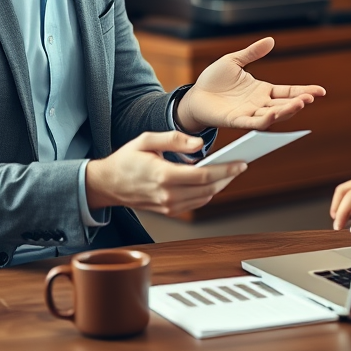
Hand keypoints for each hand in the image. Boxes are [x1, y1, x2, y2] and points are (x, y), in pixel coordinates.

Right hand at [85, 131, 245, 215]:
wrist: (108, 184)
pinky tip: (214, 181)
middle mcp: (167, 195)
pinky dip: (208, 193)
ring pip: (205, 199)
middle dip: (228, 177)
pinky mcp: (168, 211)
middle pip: (209, 189)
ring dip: (220, 186)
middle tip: (242, 165)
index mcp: (163, 176)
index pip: (204, 176)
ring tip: (231, 171)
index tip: (242, 163)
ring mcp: (168, 206)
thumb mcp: (146, 139)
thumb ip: (174, 139)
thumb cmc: (127, 159)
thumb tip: (199, 145)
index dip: (226, 170)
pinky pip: (196, 204)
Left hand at [176, 37, 325, 132]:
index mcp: (262, 90)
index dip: (304, 91)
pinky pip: (253, 122)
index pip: (288, 92)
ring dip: (286, 111)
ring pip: (273, 115)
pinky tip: (274, 115)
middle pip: (284, 104)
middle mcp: (260, 104)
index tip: (321, 91)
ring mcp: (249, 113)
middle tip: (311, 97)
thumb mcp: (234, 61)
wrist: (194, 95)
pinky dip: (265, 120)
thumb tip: (271, 40)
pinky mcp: (236, 120)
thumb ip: (253, 53)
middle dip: (299, 102)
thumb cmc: (214, 80)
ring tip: (299, 104)